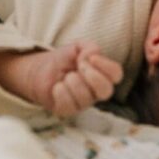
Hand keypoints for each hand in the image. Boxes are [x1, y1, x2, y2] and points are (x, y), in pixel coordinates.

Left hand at [0, 42, 122, 116]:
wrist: (42, 70)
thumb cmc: (64, 59)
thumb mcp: (77, 47)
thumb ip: (88, 47)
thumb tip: (93, 55)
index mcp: (102, 74)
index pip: (116, 74)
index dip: (107, 66)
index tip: (92, 57)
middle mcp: (95, 91)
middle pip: (106, 91)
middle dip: (92, 76)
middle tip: (79, 66)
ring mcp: (83, 103)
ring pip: (85, 97)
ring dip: (72, 81)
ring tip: (65, 76)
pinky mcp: (68, 111)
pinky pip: (69, 105)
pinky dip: (60, 92)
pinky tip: (57, 87)